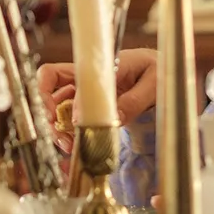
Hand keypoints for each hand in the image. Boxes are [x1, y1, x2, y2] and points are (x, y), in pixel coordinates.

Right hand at [37, 50, 158, 153]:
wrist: (166, 73)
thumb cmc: (159, 71)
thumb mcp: (153, 83)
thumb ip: (134, 101)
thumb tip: (112, 119)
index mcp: (96, 66)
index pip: (56, 74)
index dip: (48, 95)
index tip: (55, 116)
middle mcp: (85, 79)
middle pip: (50, 92)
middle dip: (49, 116)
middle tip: (62, 137)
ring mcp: (87, 94)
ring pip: (59, 109)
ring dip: (59, 129)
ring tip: (70, 146)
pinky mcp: (93, 108)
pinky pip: (73, 120)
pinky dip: (71, 135)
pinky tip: (78, 146)